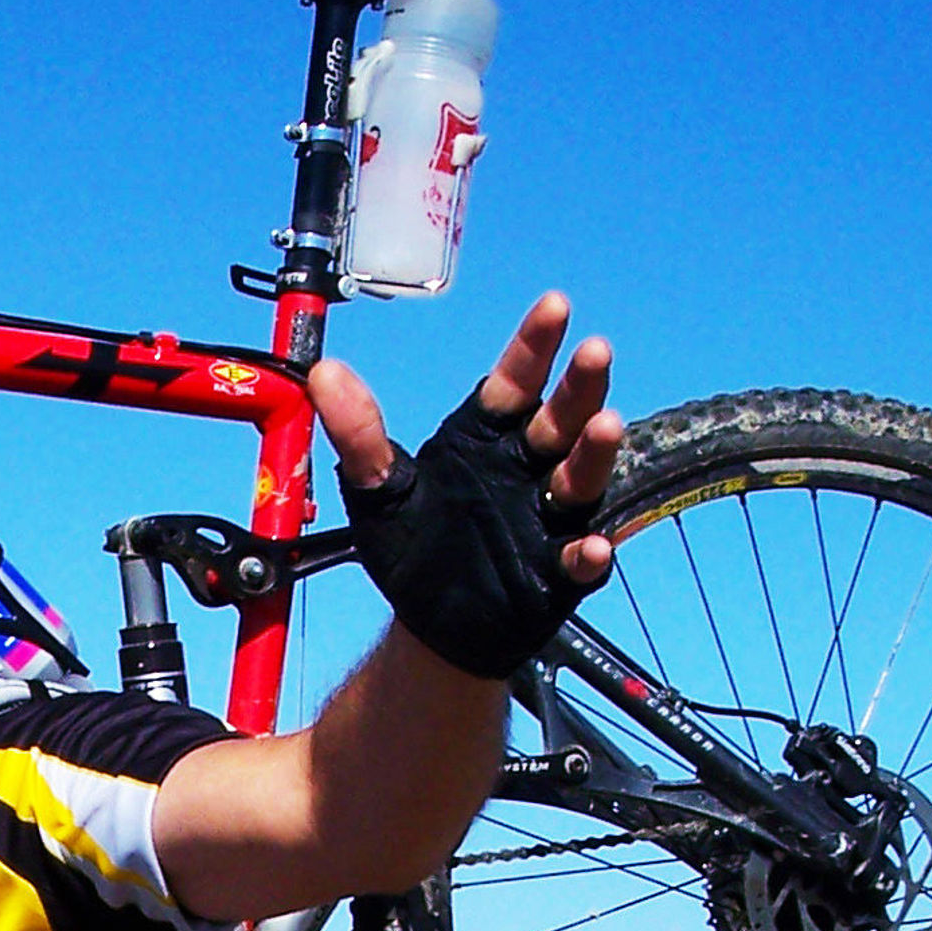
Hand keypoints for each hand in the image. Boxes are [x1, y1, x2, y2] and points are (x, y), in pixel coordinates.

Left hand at [304, 291, 625, 674]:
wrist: (428, 625)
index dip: (534, 346)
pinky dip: (588, 553)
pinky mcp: (556, 572)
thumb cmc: (414, 546)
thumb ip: (359, 434)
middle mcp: (527, 469)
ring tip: (605, 425)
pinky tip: (591, 547)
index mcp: (487, 439)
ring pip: (581, 478)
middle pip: (561, 419)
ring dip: (596, 452)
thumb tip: (326, 376)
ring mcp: (548, 519)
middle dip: (580, 387)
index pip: (516, 382)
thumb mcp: (378, 489)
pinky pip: (578, 560)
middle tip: (594, 351)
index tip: (555, 305)